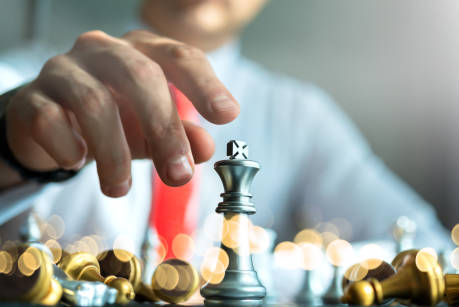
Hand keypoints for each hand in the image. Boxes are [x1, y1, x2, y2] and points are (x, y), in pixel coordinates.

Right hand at [3, 30, 238, 196]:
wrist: (49, 122)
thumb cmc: (113, 118)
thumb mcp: (153, 129)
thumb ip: (182, 136)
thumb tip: (207, 149)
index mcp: (142, 52)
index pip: (179, 57)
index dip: (205, 84)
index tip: (228, 115)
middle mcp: (104, 50)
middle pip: (140, 75)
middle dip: (164, 127)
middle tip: (179, 174)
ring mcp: (64, 70)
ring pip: (93, 100)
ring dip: (115, 153)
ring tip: (122, 188)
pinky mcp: (31, 98)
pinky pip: (48, 118)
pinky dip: (67, 146)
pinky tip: (77, 162)